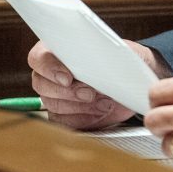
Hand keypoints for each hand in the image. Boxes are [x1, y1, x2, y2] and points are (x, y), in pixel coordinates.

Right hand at [28, 39, 161, 129]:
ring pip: (53, 104)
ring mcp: (53, 95)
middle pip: (41, 84)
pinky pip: (63, 121)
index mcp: (58, 50)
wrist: (133, 84)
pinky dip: (83, 118)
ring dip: (79, 106)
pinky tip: (100, 111)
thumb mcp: (121, 51)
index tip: (68, 78)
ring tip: (104, 102)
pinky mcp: (62, 115)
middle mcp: (50, 73)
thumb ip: (108, 51)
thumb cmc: (123, 62)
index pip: (38, 57)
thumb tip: (102, 59)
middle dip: (68, 92)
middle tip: (90, 94)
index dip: (49, 68)